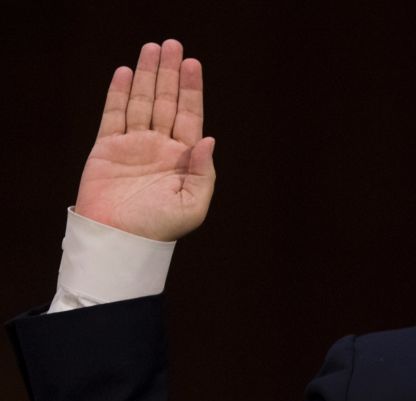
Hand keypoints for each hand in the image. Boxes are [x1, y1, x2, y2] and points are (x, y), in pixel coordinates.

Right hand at [75, 40, 214, 240]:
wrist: (120, 241)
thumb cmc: (160, 228)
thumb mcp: (193, 204)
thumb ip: (204, 171)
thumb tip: (209, 139)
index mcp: (183, 158)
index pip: (190, 115)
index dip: (191, 89)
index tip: (192, 64)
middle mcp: (160, 146)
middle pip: (166, 101)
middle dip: (169, 73)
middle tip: (172, 45)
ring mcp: (134, 145)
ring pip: (142, 102)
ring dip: (147, 76)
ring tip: (151, 49)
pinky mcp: (108, 148)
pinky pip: (114, 115)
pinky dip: (119, 93)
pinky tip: (126, 73)